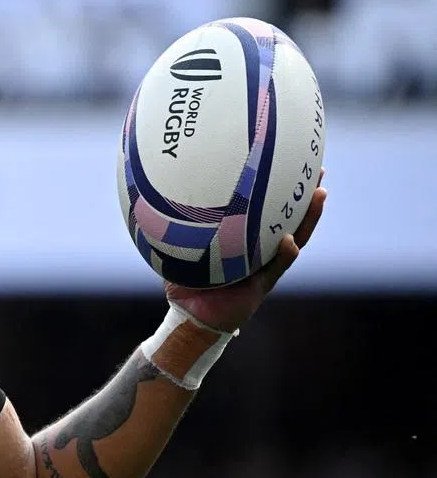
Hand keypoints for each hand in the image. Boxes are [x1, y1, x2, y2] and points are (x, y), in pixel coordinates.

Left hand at [165, 169, 326, 332]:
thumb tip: (157, 191)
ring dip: (309, 219)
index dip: (282, 189)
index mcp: (246, 240)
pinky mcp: (262, 286)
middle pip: (291, 219)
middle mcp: (261, 250)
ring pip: (295, 239)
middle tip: (320, 171)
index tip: (293, 162)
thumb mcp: (180, 247)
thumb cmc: (186, 281)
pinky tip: (291, 241)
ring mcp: (265, 266)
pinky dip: (285, 254)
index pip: (268, 210)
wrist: (190, 315)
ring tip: (320, 196)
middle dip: (307, 196)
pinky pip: (276, 267)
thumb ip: (177, 225)